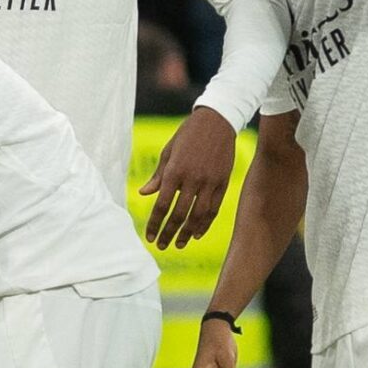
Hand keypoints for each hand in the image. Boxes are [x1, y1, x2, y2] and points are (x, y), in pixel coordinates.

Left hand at [139, 107, 236, 247]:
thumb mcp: (168, 152)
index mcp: (174, 171)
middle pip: (179, 215)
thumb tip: (143, 193)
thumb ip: (158, 176)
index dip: (155, 223)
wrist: (217, 121)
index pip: (162, 205)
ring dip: (188, 233)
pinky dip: (206, 223)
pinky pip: (214, 209)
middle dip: (169, 233)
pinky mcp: (223, 183)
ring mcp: (210, 182)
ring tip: (180, 244)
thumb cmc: (187, 135)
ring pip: (198, 216)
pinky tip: (197, 233)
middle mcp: (192, 179)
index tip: (149, 236)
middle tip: (162, 246)